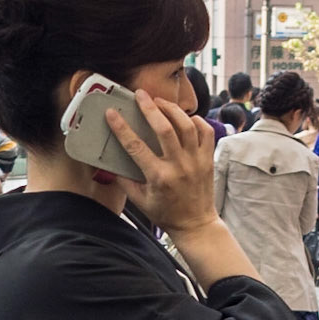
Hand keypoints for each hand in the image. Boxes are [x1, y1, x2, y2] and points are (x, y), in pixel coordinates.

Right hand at [105, 91, 215, 234]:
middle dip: (150, 108)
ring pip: (186, 126)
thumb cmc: (166, 214)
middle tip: (141, 94)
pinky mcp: (207, 159)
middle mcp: (178, 166)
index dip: (121, 127)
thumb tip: (111, 164)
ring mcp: (195, 161)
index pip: (136, 146)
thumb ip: (125, 182)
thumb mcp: (140, 202)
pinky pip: (205, 131)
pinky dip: (195, 120)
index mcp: (158, 177)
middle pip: (163, 129)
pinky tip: (184, 117)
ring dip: (172, 109)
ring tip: (160, 102)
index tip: (112, 113)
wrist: (196, 224)